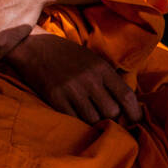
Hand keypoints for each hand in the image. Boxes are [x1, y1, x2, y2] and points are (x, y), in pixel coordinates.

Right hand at [2, 25, 143, 124]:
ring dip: (94, 122)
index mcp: (101, 68)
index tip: (134, 121)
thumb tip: (127, 102)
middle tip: (107, 118)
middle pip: (112, 112)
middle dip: (112, 118)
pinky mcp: (55, 98)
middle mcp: (89, 79)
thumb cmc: (64, 54)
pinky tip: (76, 116)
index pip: (127, 97)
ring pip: (94, 119)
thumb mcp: (91, 59)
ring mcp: (71, 89)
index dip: (135, 113)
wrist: (32, 46)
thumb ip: (108, 78)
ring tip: (90, 117)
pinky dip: (78, 121)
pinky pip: (74, 119)